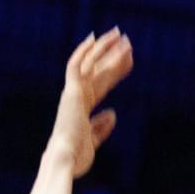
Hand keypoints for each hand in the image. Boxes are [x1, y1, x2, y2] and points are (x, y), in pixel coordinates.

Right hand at [46, 27, 132, 177]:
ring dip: (105, 49)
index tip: (130, 61)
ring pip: (91, 64)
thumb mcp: (94, 141)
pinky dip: (84, 51)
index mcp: (82, 109)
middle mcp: (77, 97)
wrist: (64, 159)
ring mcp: (73, 93)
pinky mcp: (70, 91)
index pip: (102, 84)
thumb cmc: (76, 157)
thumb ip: (102, 127)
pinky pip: (77, 66)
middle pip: (99, 70)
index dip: (116, 71)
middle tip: (126, 40)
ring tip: (120, 35)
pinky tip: (96, 39)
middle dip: (113, 55)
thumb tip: (113, 113)